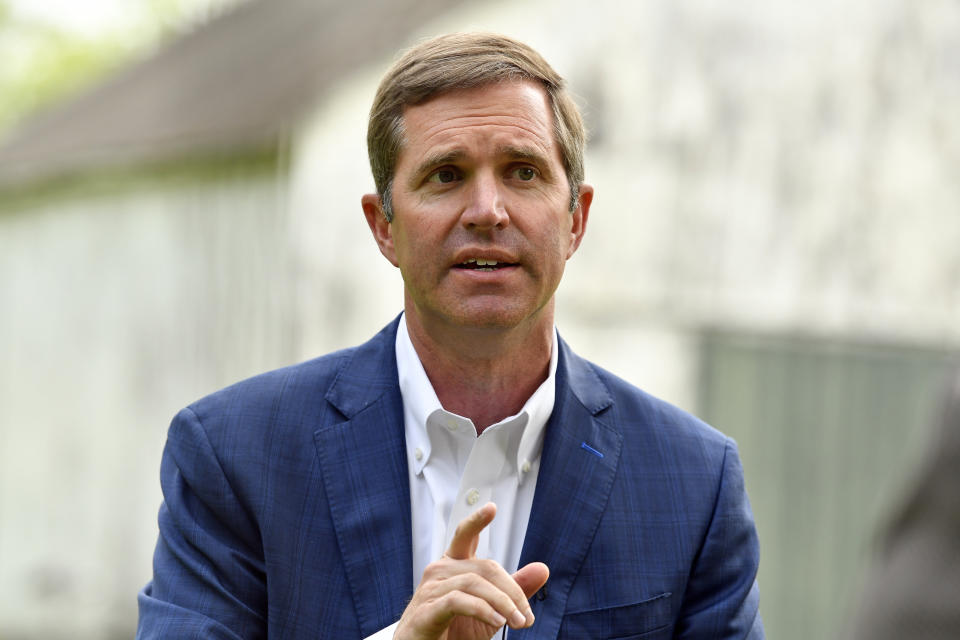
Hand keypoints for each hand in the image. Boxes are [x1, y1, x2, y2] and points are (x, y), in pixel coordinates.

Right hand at [395, 502, 548, 639]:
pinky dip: (483, 609)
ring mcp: (429, 590)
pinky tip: (496, 621)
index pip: (465, 536)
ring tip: (517, 623)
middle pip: (485, 567)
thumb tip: (543, 568)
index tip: (492, 508)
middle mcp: (439, 572)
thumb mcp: (492, 611)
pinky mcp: (425, 610)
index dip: (477, 521)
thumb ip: (514, 590)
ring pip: (474, 583)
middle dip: (512, 591)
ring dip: (502, 604)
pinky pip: (458, 600)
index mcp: (453, 567)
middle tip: (526, 617)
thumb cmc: (453, 634)